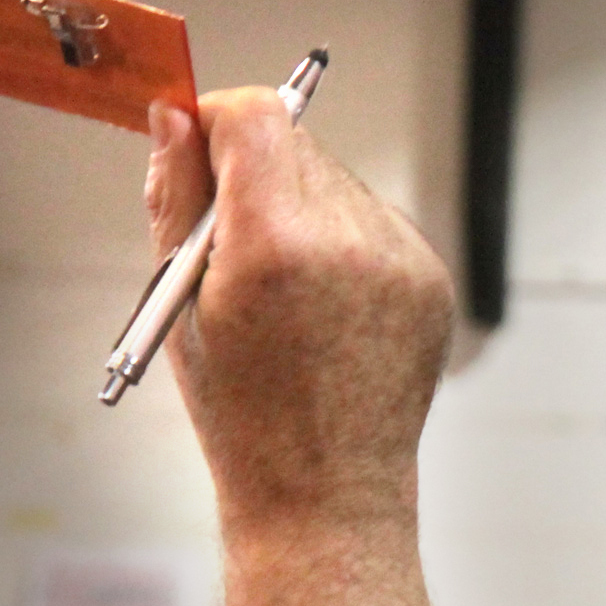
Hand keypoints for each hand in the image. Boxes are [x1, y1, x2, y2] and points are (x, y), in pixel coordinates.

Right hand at [145, 94, 453, 539]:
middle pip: (294, 142)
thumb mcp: (178, 302)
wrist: (326, 492)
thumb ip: (177, 196)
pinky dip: (341, 240)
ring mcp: (403, 260)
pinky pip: (374, 221)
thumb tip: (174, 113)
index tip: (195, 151)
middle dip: (252, 169)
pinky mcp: (431, 278)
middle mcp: (352, 242)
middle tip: (226, 237)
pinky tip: (323, 304)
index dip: (215, 119)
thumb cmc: (239, 409)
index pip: (255, 115)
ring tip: (280, 288)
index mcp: (277, 245)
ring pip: (336, 179)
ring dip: (298, 205)